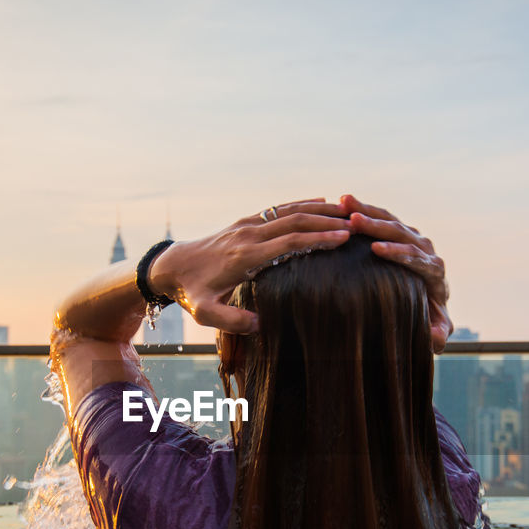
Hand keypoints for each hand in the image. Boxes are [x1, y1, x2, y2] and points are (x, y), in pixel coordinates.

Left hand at [148, 199, 349, 333]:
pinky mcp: (246, 223)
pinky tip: (321, 202)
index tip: (343, 239)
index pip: (288, 242)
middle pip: (294, 221)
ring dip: (319, 209)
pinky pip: (279, 210)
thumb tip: (261, 325)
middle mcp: (248, 235)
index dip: (317, 240)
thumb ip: (231, 321)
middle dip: (327, 221)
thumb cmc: (191, 292)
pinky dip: (302, 204)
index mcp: (245, 256)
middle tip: (356, 224)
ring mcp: (247, 225)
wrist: (172, 266)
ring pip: (289, 211)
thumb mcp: (205, 312)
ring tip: (347, 211)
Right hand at [339, 194, 453, 353]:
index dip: (397, 253)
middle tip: (353, 220)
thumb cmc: (428, 318)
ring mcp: (413, 238)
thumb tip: (436, 337)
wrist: (429, 304)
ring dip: (368, 211)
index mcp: (434, 271)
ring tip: (344, 203)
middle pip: (402, 233)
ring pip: (391, 220)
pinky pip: (383, 218)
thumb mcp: (435, 330)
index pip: (417, 259)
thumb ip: (437, 334)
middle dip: (377, 226)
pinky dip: (365, 209)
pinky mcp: (401, 233)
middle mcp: (426, 250)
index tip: (375, 249)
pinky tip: (343, 203)